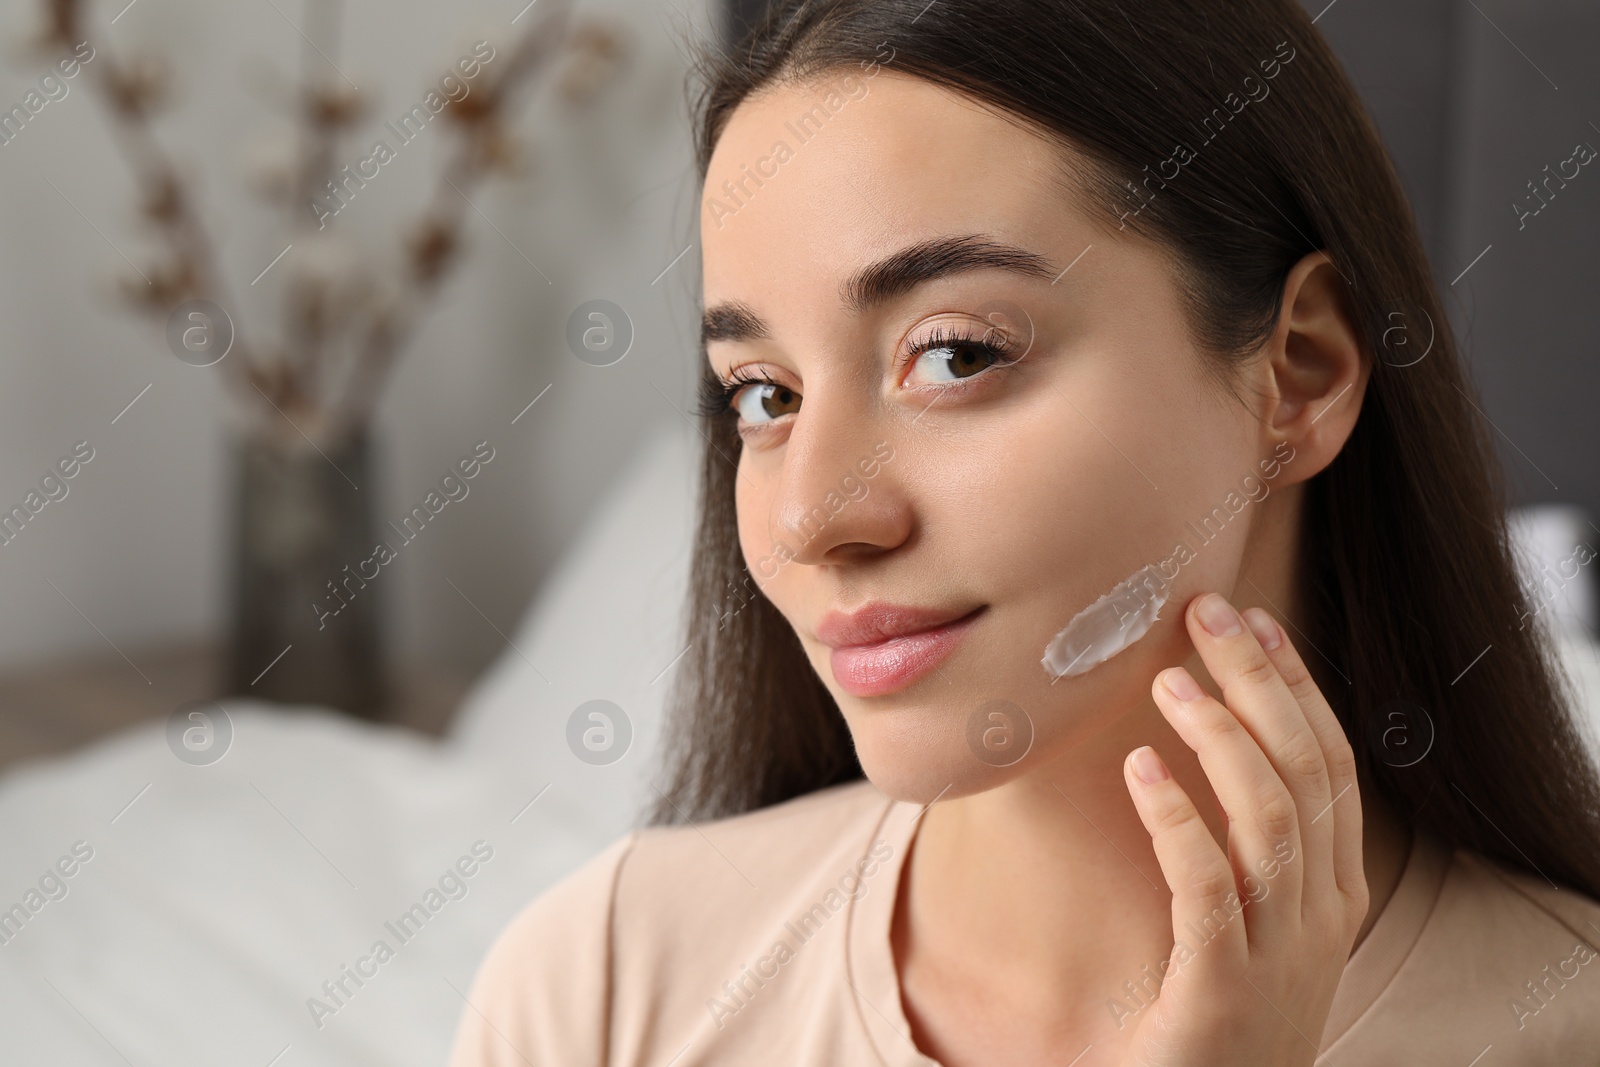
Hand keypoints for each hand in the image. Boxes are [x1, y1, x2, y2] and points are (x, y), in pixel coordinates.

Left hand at [1117, 593, 1367, 1066]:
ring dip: (1220, 737)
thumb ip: (1241, 851)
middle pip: (1304, 774)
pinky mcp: (1219, 992)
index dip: (1296, 688)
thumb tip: (1193, 750)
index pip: (1330, 768)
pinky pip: (1206, 891)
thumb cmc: (1215, 1015)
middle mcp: (1319, 917)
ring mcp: (1278, 956)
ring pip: (1268, 820)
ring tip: (1168, 679)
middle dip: (1259, 683)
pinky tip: (1139, 770)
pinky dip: (1177, 822)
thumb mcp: (1250, 925)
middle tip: (1207, 613)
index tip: (1255, 623)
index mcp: (1332, 893)